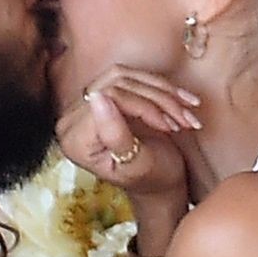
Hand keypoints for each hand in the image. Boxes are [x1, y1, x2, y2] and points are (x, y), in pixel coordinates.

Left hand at [57, 70, 198, 206]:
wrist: (160, 180)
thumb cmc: (151, 179)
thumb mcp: (137, 163)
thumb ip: (114, 134)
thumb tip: (96, 96)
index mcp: (74, 140)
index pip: (108, 100)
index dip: (144, 107)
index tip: (171, 124)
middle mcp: (72, 120)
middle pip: (116, 85)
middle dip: (157, 100)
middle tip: (184, 120)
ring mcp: (86, 105)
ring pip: (125, 76)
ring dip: (162, 91)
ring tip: (185, 112)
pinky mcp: (103, 93)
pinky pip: (129, 76)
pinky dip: (158, 86)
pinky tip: (180, 99)